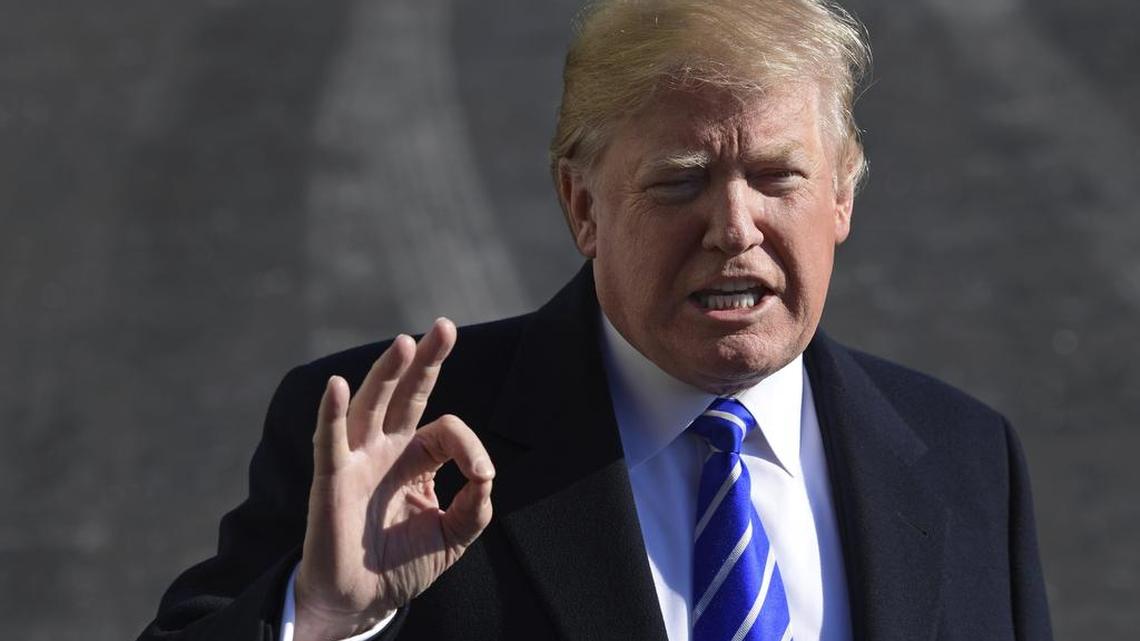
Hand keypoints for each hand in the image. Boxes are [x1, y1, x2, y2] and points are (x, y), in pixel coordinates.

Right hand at [293, 318, 494, 640]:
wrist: (362, 603)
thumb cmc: (402, 566)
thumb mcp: (454, 536)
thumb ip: (476, 506)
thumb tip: (486, 475)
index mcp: (415, 458)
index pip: (446, 428)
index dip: (470, 446)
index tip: (482, 477)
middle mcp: (385, 450)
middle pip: (405, 394)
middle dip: (425, 360)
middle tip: (445, 327)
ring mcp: (357, 460)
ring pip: (371, 406)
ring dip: (387, 373)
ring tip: (405, 342)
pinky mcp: (332, 481)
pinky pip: (330, 441)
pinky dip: (332, 413)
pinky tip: (338, 386)